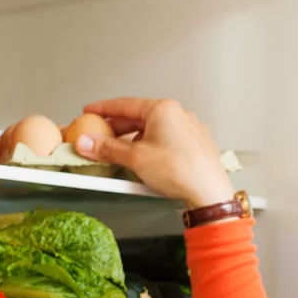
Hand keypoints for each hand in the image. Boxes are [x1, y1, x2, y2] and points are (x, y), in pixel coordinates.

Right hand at [76, 97, 234, 208]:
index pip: (124, 104)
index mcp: (163, 109)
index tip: (90, 112)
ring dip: (135, 141)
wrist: (209, 193)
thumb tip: (88, 143)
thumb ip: (107, 149)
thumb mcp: (135, 158)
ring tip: (121, 155)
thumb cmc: (180, 171)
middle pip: (139, 118)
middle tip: (100, 137)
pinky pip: (168, 142)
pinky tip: (144, 162)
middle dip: (118, 129)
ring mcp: (190, 130)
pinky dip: (152, 148)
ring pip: (154, 131)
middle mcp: (179, 115)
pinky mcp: (196, 146)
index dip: (103, 109)